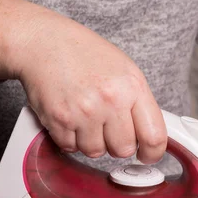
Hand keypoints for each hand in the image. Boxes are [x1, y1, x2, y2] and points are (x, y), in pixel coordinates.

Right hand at [13, 14, 166, 162]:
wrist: (43, 42)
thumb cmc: (84, 54)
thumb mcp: (125, 70)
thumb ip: (139, 104)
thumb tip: (150, 136)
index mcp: (133, 87)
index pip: (154, 136)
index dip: (152, 153)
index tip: (147, 155)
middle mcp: (111, 100)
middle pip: (124, 150)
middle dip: (117, 144)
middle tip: (108, 127)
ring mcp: (84, 111)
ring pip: (96, 152)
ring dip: (91, 141)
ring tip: (86, 117)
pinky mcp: (59, 119)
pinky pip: (71, 147)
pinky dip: (69, 137)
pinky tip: (69, 116)